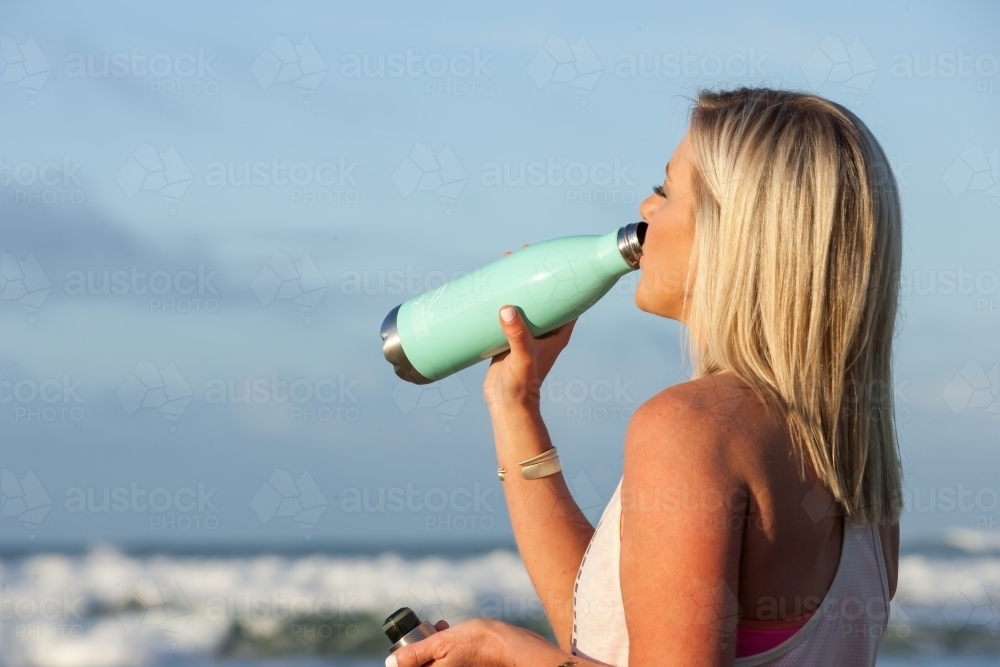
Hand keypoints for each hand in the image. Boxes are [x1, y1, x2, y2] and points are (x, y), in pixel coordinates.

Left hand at [388, 618, 505, 666]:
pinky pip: (443, 661)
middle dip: (419, 648)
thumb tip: (390, 662)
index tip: (410, 642)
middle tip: (429, 630)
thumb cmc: (475, 643)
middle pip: (420, 665)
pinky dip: (442, 648)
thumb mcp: (441, 643)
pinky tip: (448, 632)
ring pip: (432, 661)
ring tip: (441, 628)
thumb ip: (413, 655)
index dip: (405, 657)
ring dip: (431, 645)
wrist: (506, 646)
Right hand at [483, 245, 576, 409]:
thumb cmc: (523, 383)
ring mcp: (526, 333)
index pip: (566, 296)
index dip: (561, 275)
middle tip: (520, 253)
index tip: (549, 256)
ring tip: (503, 265)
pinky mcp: (508, 338)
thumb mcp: (522, 356)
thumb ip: (517, 334)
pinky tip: (488, 288)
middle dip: (534, 274)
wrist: (508, 404)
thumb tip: (506, 309)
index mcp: (558, 331)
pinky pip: (507, 313)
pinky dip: (500, 299)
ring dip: (515, 284)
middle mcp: (545, 329)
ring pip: (524, 301)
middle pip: (543, 294)